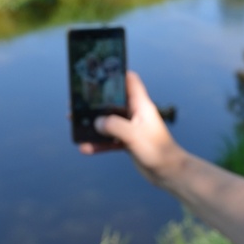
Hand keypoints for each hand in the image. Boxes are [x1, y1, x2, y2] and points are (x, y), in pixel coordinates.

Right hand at [79, 71, 186, 187]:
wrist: (169, 173)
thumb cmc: (157, 150)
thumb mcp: (133, 135)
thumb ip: (114, 126)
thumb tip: (96, 122)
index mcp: (141, 105)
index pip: (130, 80)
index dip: (116, 73)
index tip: (98, 71)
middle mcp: (136, 114)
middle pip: (113, 101)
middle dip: (95, 101)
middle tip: (77, 100)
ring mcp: (132, 128)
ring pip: (108, 121)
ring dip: (93, 123)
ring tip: (74, 121)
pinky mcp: (129, 142)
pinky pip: (109, 139)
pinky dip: (98, 143)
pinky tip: (85, 148)